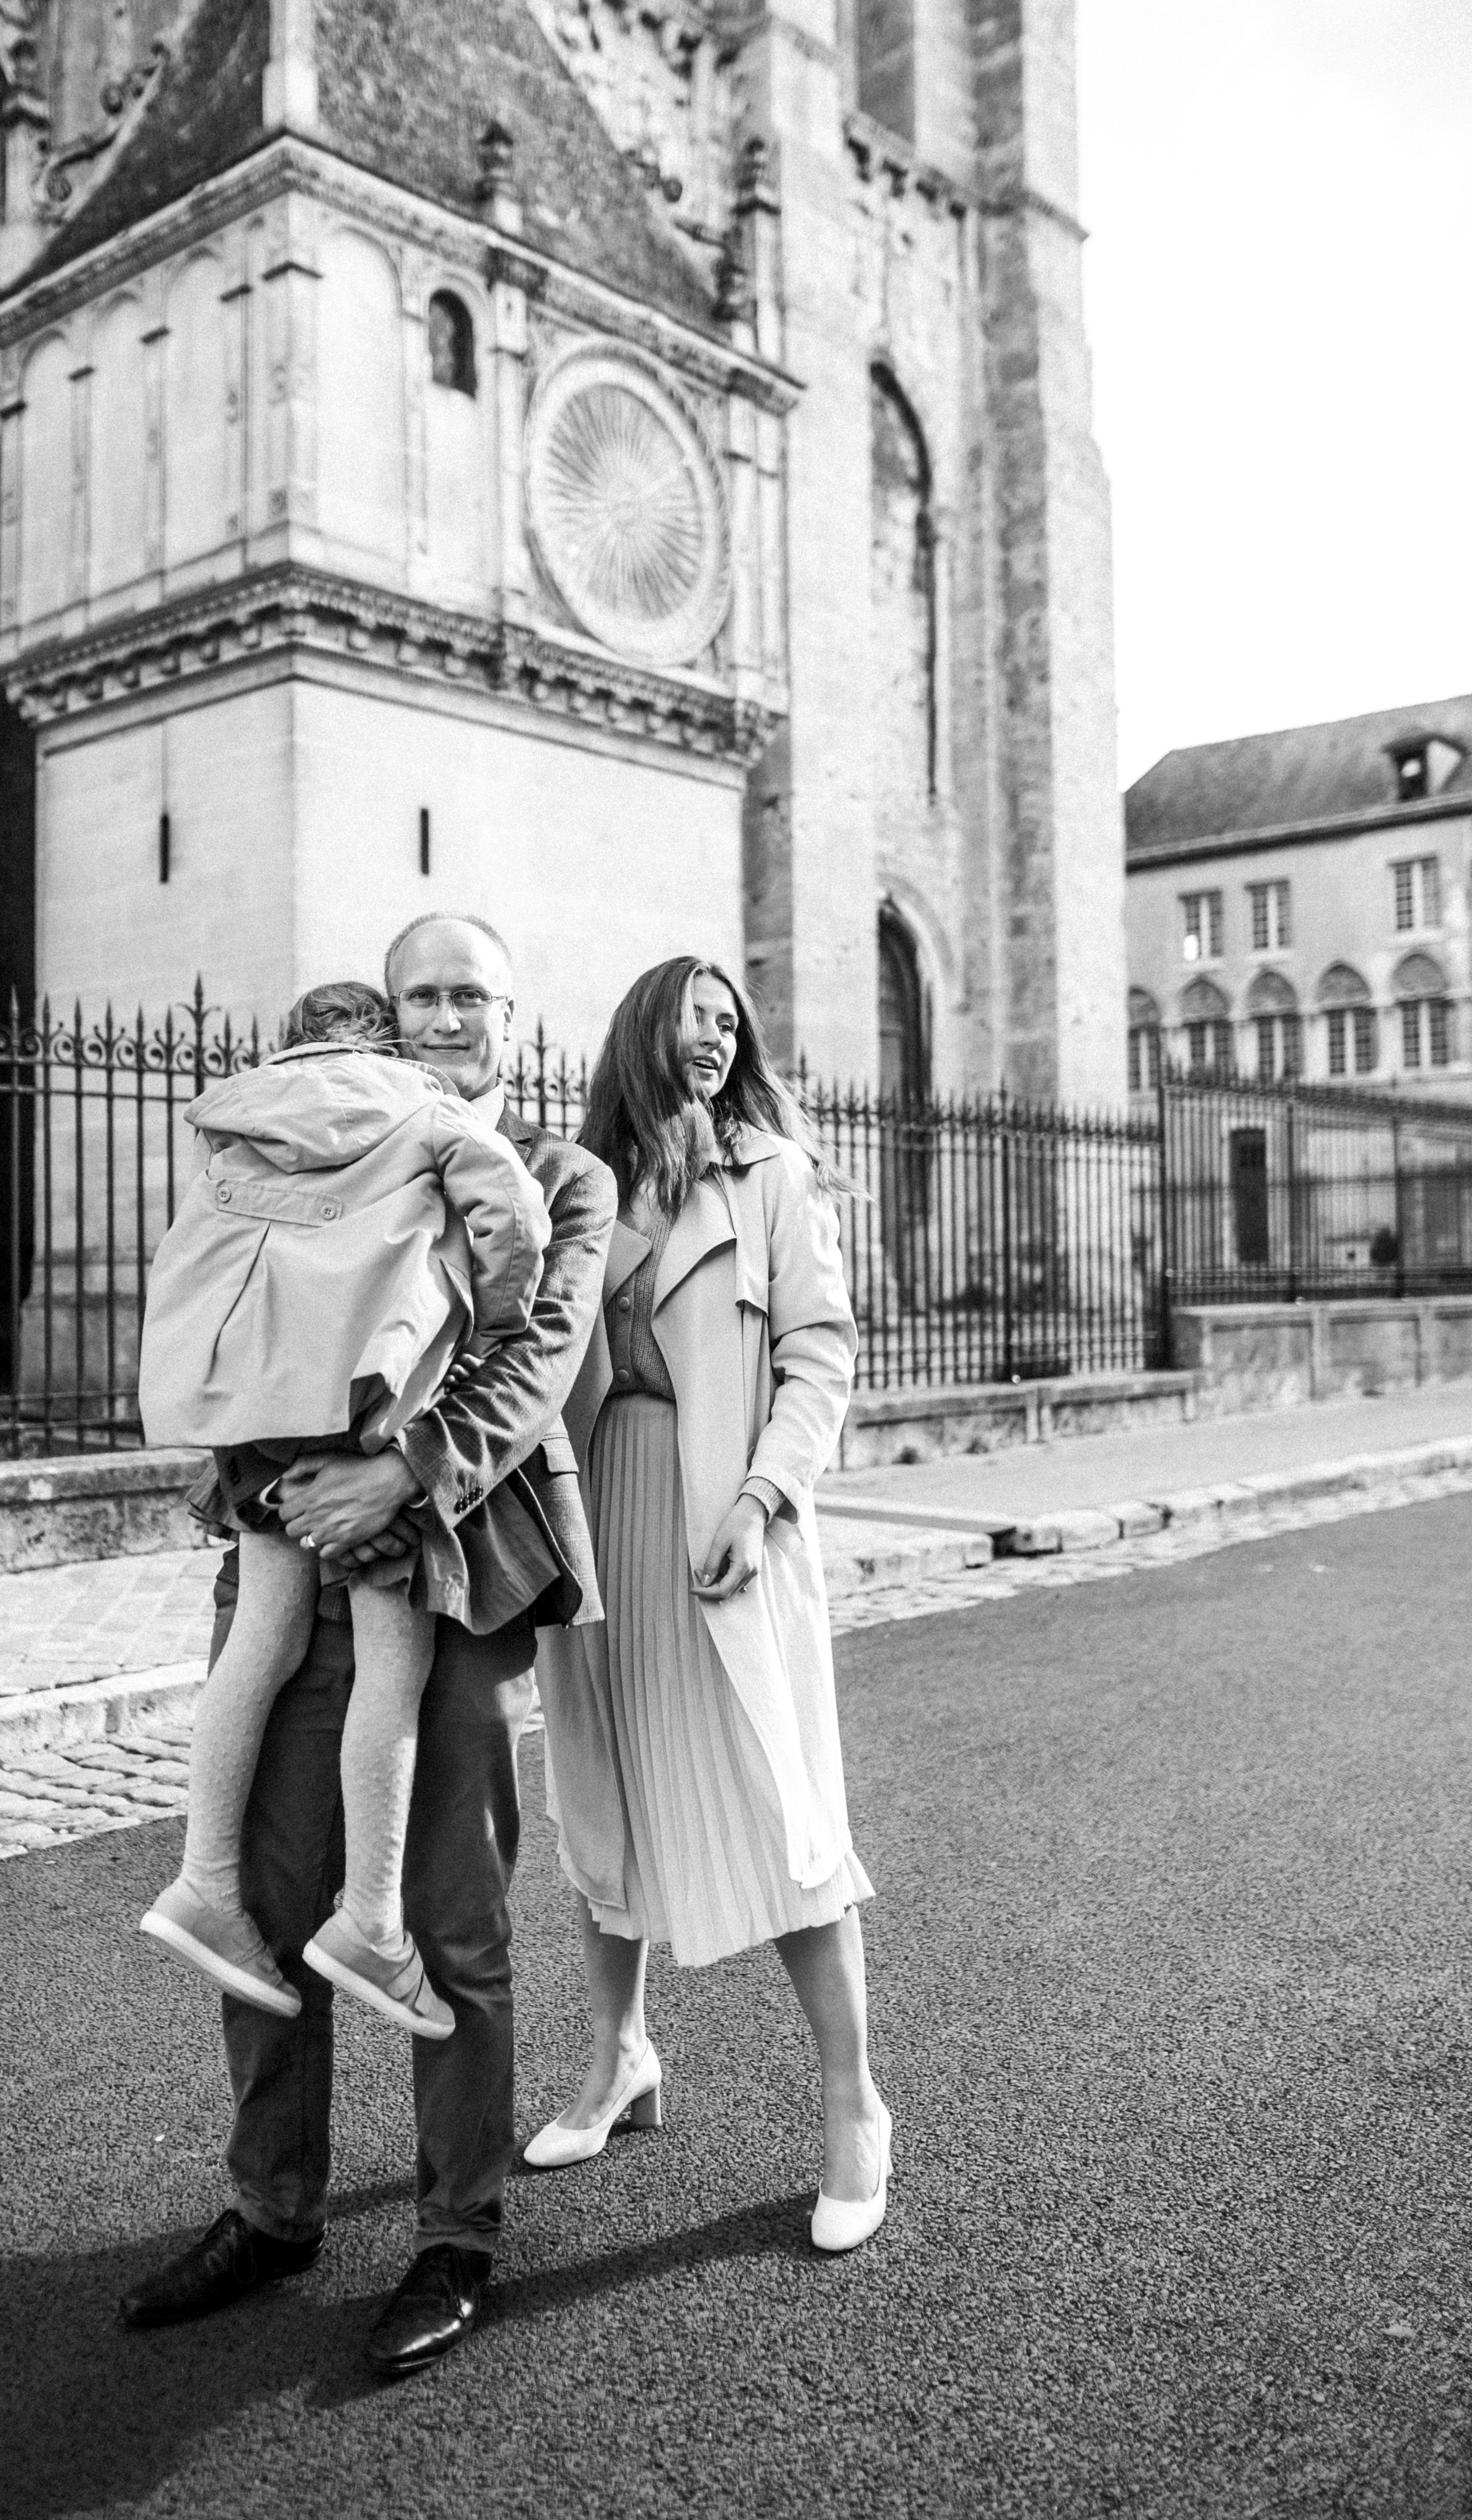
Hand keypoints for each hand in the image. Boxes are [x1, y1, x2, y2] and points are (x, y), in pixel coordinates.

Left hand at [275, 1452, 420, 1561]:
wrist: (388, 1481)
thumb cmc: (359, 1468)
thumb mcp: (328, 1459)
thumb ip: (303, 1465)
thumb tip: (285, 1476)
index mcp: (309, 1497)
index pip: (283, 1512)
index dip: (289, 1510)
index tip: (298, 1507)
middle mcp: (316, 1517)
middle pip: (291, 1530)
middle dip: (297, 1524)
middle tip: (308, 1518)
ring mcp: (331, 1531)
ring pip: (306, 1544)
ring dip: (310, 1537)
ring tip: (320, 1530)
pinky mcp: (347, 1541)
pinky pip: (326, 1555)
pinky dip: (327, 1549)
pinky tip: (333, 1539)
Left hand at [691, 1497, 766, 1601]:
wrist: (753, 1513)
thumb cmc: (736, 1524)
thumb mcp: (719, 1542)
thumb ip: (711, 1564)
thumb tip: (704, 1582)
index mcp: (743, 1566)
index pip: (723, 1590)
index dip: (706, 1592)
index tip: (692, 1588)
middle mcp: (751, 1572)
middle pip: (727, 1591)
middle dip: (709, 1586)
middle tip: (697, 1572)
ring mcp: (754, 1571)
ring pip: (732, 1587)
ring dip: (716, 1581)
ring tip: (704, 1567)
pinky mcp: (753, 1567)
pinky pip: (737, 1580)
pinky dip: (724, 1578)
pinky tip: (717, 1567)